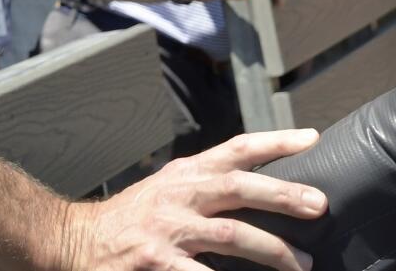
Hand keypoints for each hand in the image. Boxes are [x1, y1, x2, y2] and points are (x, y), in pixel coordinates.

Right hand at [68, 130, 326, 270]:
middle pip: (237, 187)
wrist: (75, 240)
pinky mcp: (157, 264)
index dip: (274, 142)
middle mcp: (177, 196)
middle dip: (281, 195)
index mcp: (184, 175)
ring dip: (271, 250)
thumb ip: (206, 189)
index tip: (311, 138)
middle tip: (320, 204)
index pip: (234, 149)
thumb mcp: (166, 191)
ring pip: (230, 235)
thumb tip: (262, 193)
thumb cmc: (131, 221)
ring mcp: (167, 230)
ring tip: (301, 264)